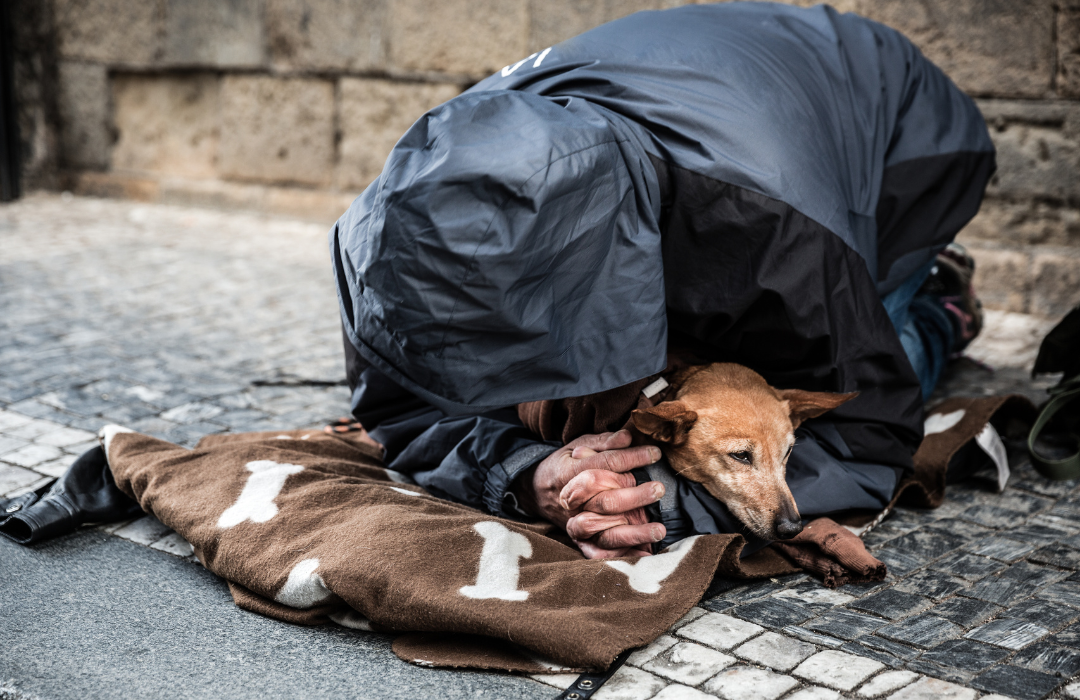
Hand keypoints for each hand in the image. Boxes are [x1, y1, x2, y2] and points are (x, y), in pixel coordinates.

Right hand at [514, 430, 666, 558]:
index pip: (606, 465)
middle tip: (659, 489)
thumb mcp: (577, 445)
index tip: (655, 454)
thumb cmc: (565, 465)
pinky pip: (601, 554)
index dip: (632, 459)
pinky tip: (644, 553)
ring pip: (605, 532)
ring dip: (634, 533)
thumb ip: (603, 442)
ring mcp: (576, 525)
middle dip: (635, 496)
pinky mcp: (581, 542)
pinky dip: (622, 556)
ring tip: (659, 529)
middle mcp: (572, 504)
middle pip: (606, 502)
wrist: (537, 491)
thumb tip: (628, 436)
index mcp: (570, 474)